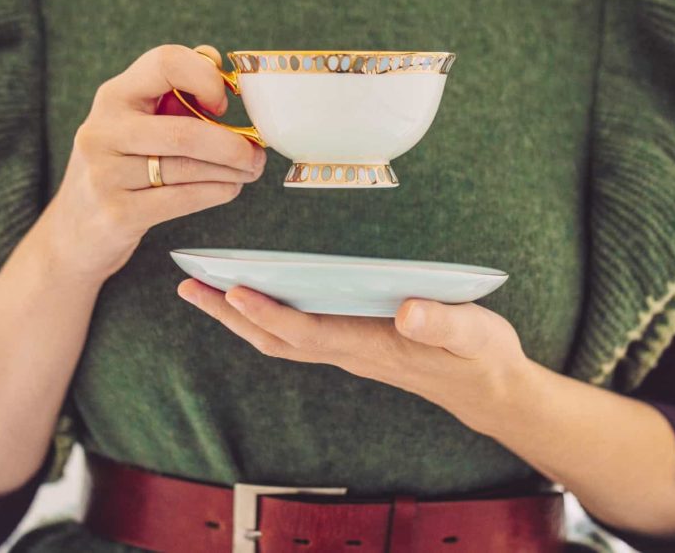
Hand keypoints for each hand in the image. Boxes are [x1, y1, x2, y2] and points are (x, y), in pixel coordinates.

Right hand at [39, 44, 266, 282]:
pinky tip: (229, 189)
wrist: (71, 234)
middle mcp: (103, 131)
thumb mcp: (133, 123)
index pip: (165, 63)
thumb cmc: (117, 170)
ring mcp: (105, 174)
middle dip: (233, 145)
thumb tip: (212, 59)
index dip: (205, 78)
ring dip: (232, 171)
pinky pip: (183, 198)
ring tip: (250, 171)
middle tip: (257, 154)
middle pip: (185, 132)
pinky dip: (217, 192)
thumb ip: (169, 92)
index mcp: (113, 97)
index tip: (223, 104)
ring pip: (188, 168)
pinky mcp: (117, 214)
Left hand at [176, 279, 528, 430]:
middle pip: (276, 338)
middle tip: (188, 285)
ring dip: (238, 316)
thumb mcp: (474, 334)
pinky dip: (265, 315)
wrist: (487, 389)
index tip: (233, 290)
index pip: (307, 332)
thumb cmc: (479, 356)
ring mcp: (347, 350)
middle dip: (230, 314)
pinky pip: (296, 332)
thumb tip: (408, 311)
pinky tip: (253, 295)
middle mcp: (349, 351)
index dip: (268, 313)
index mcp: (371, 346)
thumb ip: (443, 322)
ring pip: (280, 337)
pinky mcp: (352, 343)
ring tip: (203, 288)